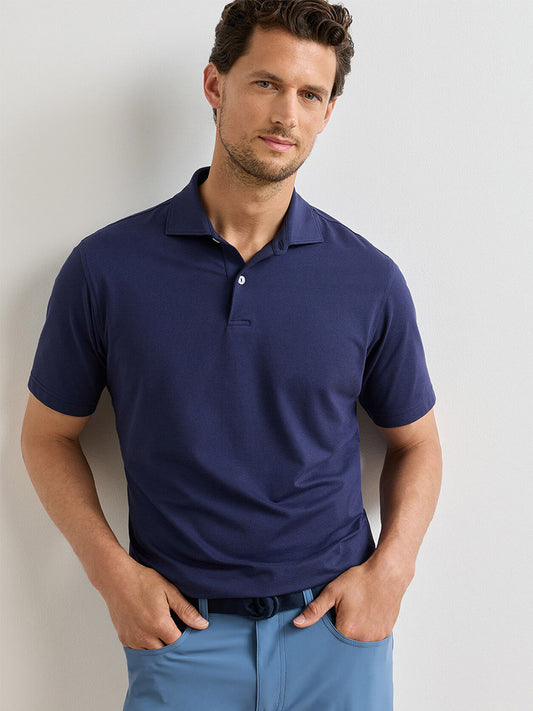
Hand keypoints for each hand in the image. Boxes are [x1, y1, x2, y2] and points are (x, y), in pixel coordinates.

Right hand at [99, 558, 208, 649]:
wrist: (117, 578)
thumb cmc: (143, 581)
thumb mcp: (169, 590)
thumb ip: (186, 610)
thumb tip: (203, 625)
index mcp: (159, 624)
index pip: (178, 644)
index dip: (186, 641)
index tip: (189, 633)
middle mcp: (145, 636)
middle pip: (165, 652)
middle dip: (173, 645)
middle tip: (176, 632)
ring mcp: (132, 639)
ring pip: (152, 654)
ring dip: (159, 647)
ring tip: (163, 632)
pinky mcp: (124, 639)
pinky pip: (139, 651)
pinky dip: (146, 646)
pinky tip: (150, 633)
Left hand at [292, 555, 409, 641]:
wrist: (387, 573)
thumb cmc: (360, 580)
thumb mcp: (333, 591)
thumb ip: (315, 610)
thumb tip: (297, 623)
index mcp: (347, 630)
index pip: (329, 642)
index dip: (328, 631)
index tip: (330, 620)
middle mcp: (363, 638)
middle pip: (344, 644)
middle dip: (341, 632)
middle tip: (344, 614)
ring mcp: (376, 638)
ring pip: (358, 643)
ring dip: (354, 633)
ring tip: (356, 614)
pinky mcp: (385, 634)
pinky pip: (371, 640)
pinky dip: (366, 632)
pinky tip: (366, 616)